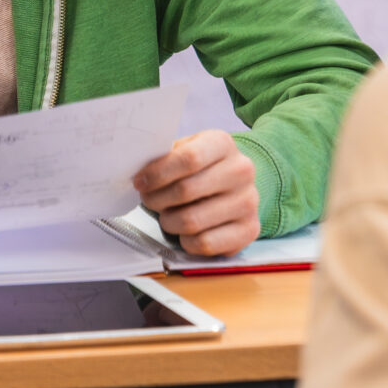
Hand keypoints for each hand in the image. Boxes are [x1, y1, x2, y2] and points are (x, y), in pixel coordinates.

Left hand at [135, 131, 259, 257]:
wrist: (234, 185)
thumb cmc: (201, 168)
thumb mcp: (186, 150)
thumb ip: (165, 157)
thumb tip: (139, 172)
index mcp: (223, 144)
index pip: (188, 159)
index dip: (157, 174)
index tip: (140, 182)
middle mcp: (241, 171)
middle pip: (186, 191)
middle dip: (157, 199)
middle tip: (148, 200)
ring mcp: (248, 202)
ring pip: (191, 221)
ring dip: (169, 221)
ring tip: (167, 215)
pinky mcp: (249, 230)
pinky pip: (204, 244)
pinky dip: (186, 241)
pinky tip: (186, 232)